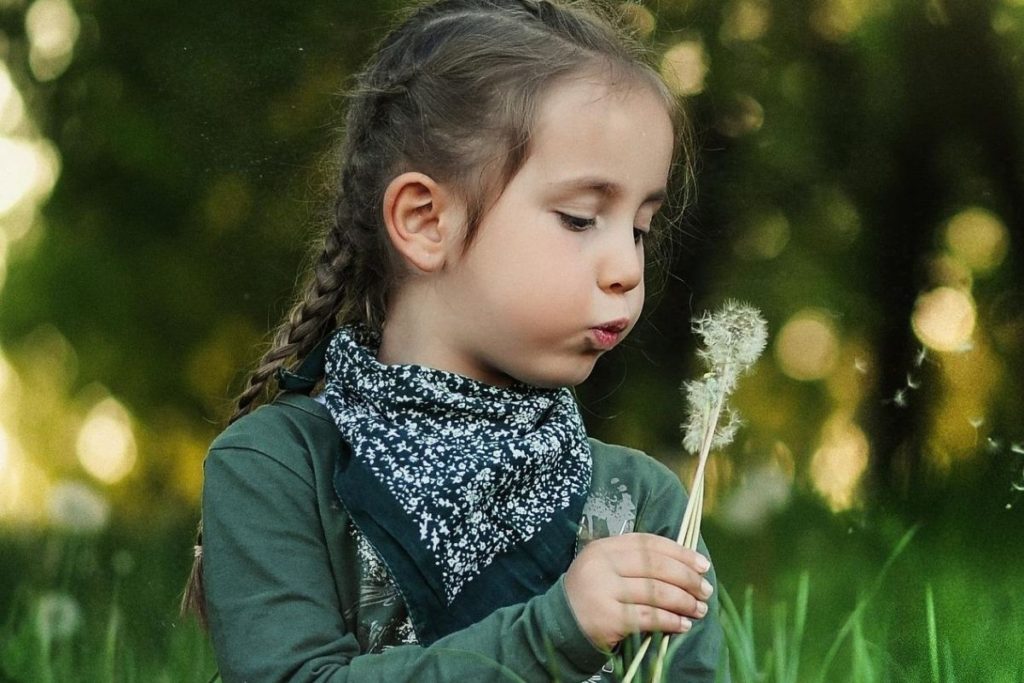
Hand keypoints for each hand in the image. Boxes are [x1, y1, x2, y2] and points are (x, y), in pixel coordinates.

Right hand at [563, 532, 712, 650]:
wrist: (560, 625)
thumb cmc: (593, 594)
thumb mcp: (607, 568)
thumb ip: (637, 561)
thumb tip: (686, 564)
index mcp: (604, 548)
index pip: (649, 544)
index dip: (680, 552)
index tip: (703, 565)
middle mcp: (602, 565)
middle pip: (656, 566)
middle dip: (688, 579)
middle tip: (706, 590)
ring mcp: (604, 590)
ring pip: (657, 592)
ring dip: (684, 602)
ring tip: (699, 609)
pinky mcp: (608, 617)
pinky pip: (649, 617)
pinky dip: (671, 621)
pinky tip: (683, 625)